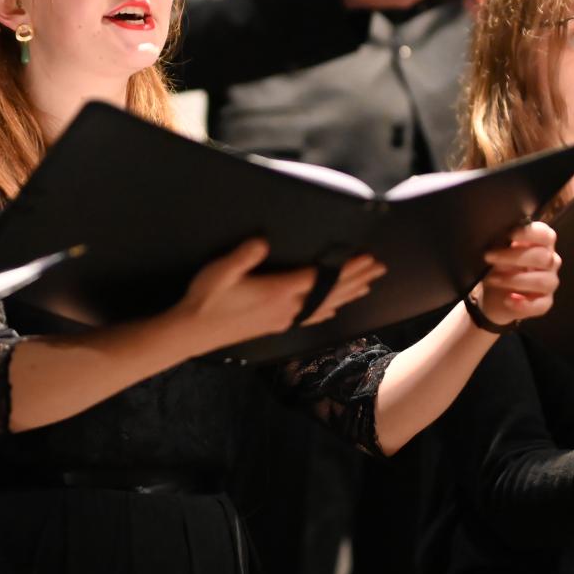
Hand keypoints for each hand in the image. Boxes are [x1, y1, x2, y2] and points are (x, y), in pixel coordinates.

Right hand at [167, 238, 386, 353]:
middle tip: (379, 266)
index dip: (346, 267)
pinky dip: (328, 309)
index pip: (322, 278)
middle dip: (357, 278)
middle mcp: (287, 307)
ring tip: (369, 283)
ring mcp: (284, 318)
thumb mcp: (220, 271)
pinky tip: (336, 309)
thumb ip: (243, 256)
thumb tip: (263, 241)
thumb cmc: (205, 298)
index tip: (366, 256)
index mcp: (279, 291)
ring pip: (325, 305)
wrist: (193, 332)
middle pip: (331, 292)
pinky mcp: (277, 325)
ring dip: (348, 293)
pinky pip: (311, 316)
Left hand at [474, 221, 558, 326]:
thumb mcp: (497, 252)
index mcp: (542, 243)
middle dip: (513, 257)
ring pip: (542, 281)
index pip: (545, 235)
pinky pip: (539, 305)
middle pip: (542, 257)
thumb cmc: (499, 266)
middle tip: (488, 257)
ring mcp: (549, 283)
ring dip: (514, 279)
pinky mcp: (544, 303)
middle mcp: (550, 261)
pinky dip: (523, 304)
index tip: (509, 234)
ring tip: (492, 279)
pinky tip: (508, 300)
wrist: (493, 295)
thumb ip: (502, 243)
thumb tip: (498, 238)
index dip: (529, 233)